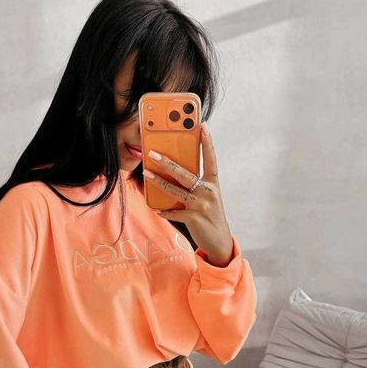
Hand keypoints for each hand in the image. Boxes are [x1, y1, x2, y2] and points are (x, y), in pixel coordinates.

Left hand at [144, 122, 234, 266]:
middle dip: (168, 162)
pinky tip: (156, 208)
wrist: (220, 242)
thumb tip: (176, 172)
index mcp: (213, 184)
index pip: (211, 159)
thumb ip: (196, 185)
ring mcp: (201, 206)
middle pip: (185, 173)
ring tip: (146, 173)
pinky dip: (164, 211)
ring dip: (158, 182)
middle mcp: (208, 192)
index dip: (207, 142)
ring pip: (175, 190)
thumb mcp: (209, 198)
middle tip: (153, 153)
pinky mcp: (193, 219)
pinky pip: (174, 212)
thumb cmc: (211, 216)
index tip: (202, 126)